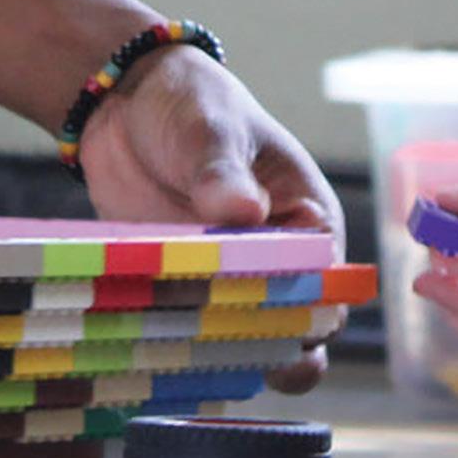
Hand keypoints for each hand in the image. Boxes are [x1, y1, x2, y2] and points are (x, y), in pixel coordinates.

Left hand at [75, 48, 343, 391]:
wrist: (128, 103)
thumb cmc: (194, 104)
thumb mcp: (212, 128)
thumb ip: (224, 172)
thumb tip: (246, 210)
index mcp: (310, 225)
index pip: (329, 293)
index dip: (305, 316)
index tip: (260, 312)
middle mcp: (277, 265)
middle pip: (291, 338)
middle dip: (260, 349)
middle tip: (210, 331)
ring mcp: (225, 283)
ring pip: (238, 347)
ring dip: (211, 353)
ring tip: (173, 338)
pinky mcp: (178, 292)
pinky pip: (182, 337)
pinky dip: (169, 348)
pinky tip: (143, 346)